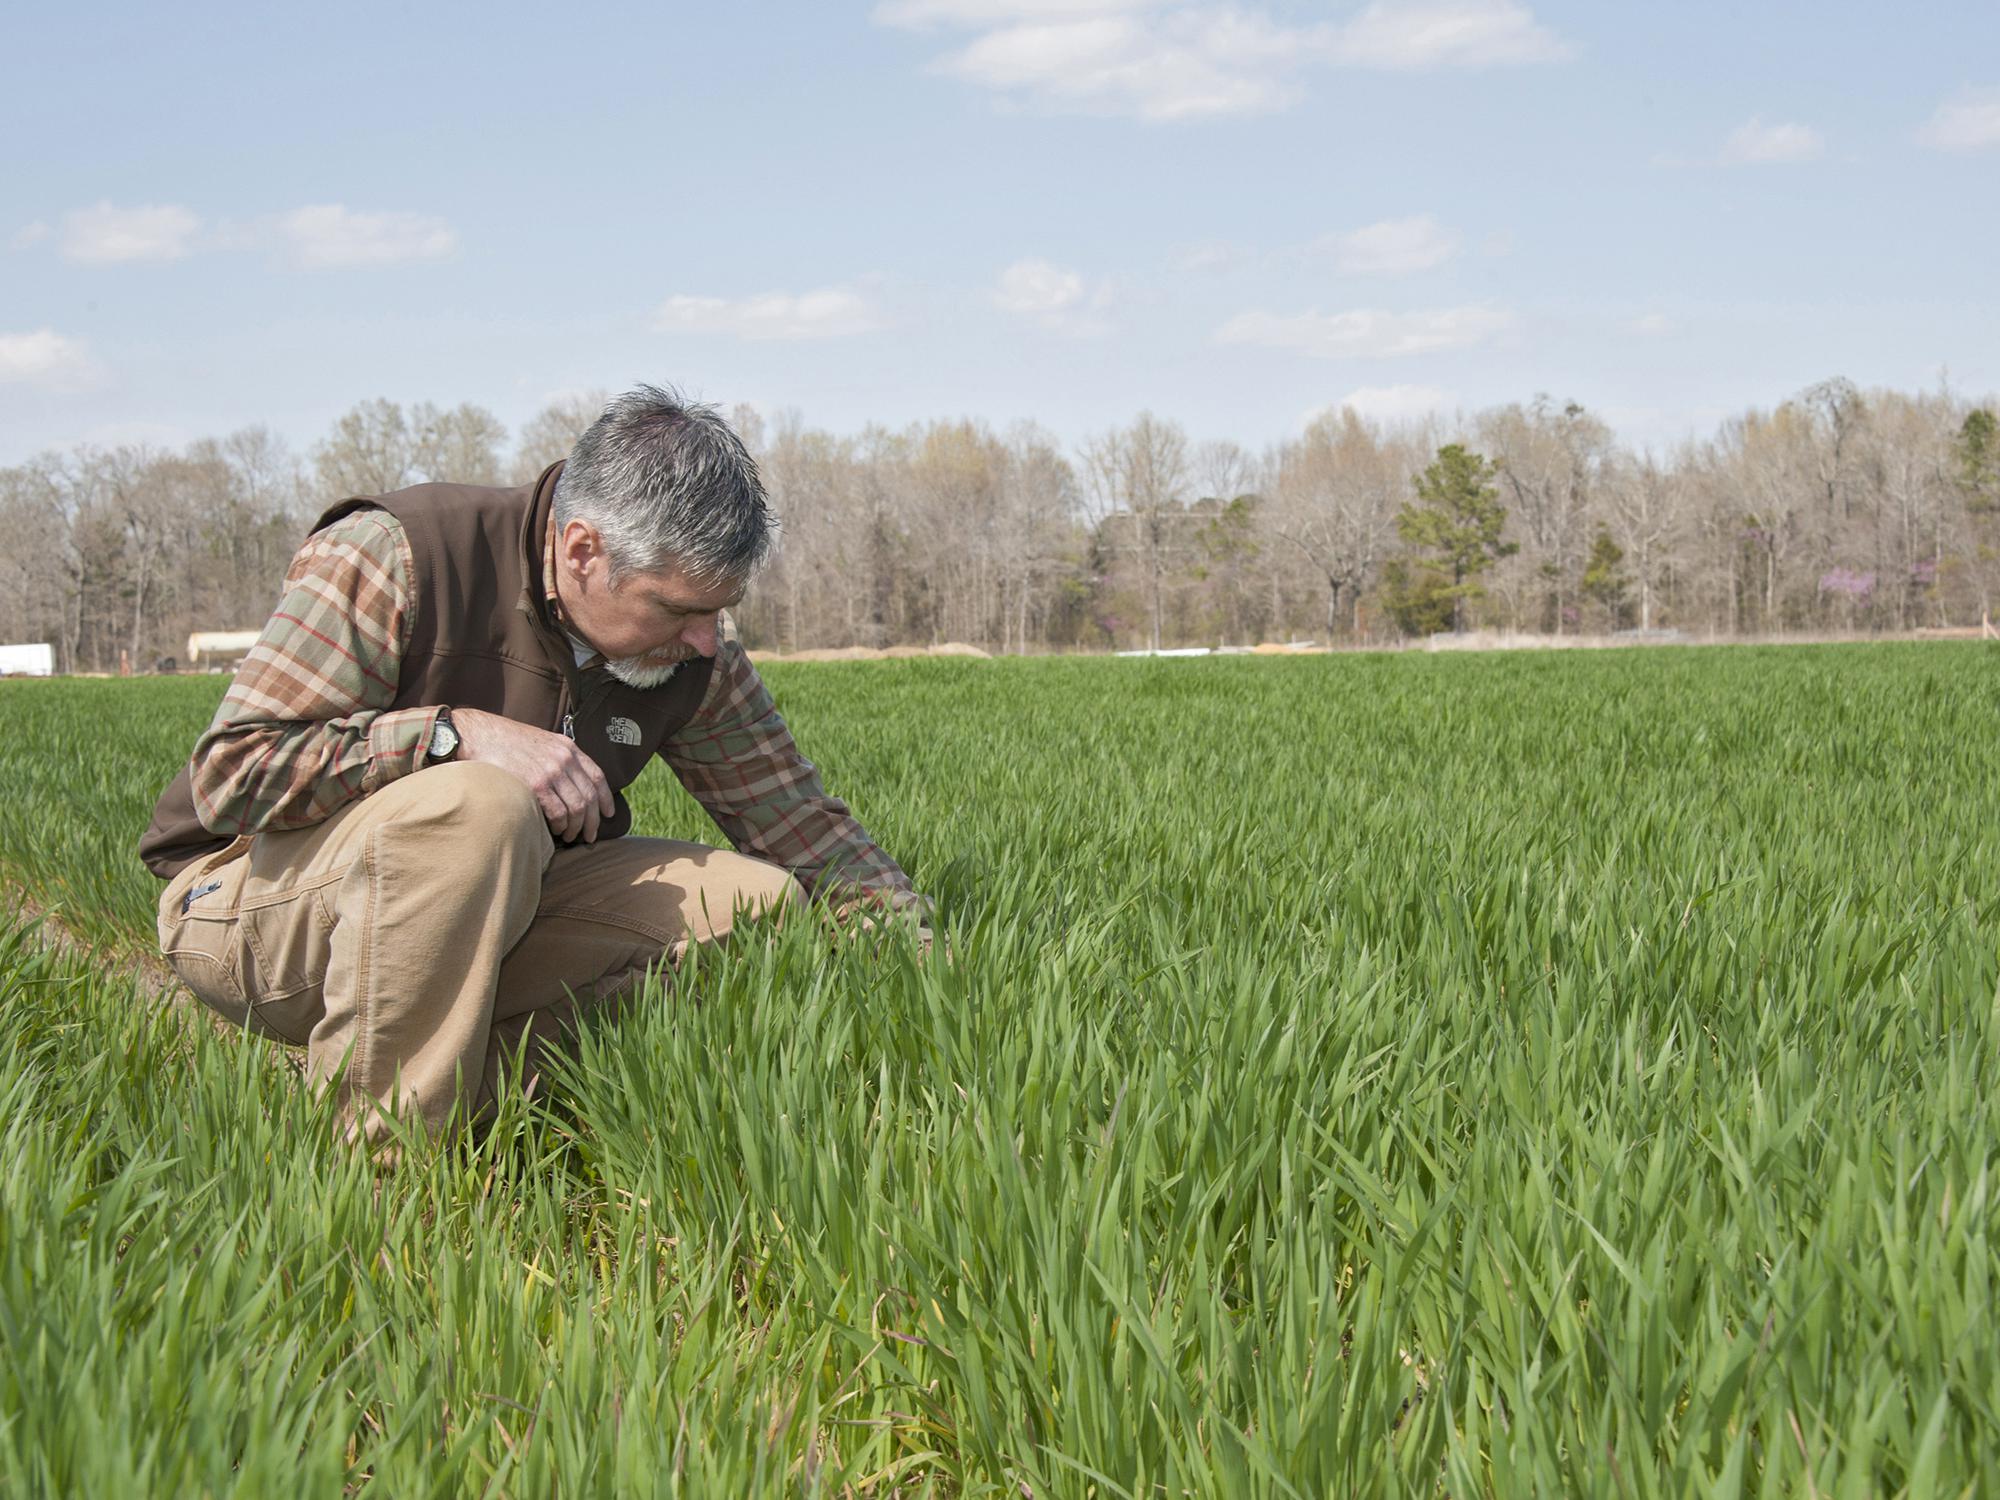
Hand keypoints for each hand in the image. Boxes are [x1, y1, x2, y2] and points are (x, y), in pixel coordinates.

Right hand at [451, 707, 615, 842]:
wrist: (478, 734)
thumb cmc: (505, 741)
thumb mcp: (541, 741)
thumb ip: (558, 758)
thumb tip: (569, 782)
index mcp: (568, 747)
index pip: (598, 776)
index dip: (606, 799)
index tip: (608, 813)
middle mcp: (564, 759)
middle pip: (590, 797)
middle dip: (593, 821)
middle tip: (590, 835)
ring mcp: (551, 772)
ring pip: (578, 808)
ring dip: (577, 827)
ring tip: (571, 836)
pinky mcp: (535, 785)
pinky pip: (558, 812)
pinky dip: (561, 826)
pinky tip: (557, 831)